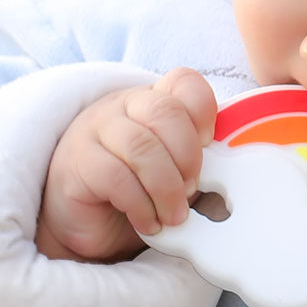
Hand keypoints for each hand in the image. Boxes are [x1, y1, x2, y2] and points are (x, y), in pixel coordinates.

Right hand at [35, 68, 216, 261]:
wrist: (88, 224)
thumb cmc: (141, 191)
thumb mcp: (176, 170)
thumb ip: (198, 161)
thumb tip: (230, 175)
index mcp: (154, 101)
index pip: (184, 83)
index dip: (204, 111)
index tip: (211, 145)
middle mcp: (123, 107)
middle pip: (164, 111)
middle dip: (188, 155)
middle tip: (192, 189)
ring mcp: (95, 131)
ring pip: (141, 146)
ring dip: (166, 187)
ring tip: (174, 214)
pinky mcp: (76, 164)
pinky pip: (115, 177)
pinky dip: (141, 204)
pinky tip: (149, 222)